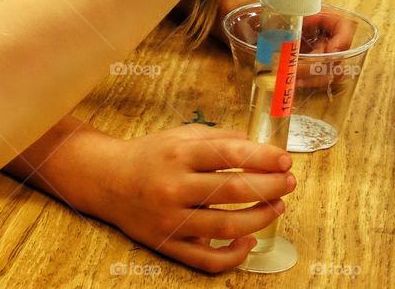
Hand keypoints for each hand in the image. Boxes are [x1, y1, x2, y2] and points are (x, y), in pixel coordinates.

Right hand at [93, 125, 294, 273]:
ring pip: (227, 225)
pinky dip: (234, 254)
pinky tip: (248, 241)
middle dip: (270, 186)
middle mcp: (173, 186)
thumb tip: (254, 144)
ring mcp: (170, 218)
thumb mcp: (177, 136)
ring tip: (277, 207)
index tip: (285, 159)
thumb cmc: (147, 156)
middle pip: (234, 190)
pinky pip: (207, 258)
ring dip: (261, 217)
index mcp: (177, 154)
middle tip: (288, 182)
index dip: (263, 158)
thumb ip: (215, 137)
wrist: (105, 180)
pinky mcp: (167, 243)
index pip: (230, 155)